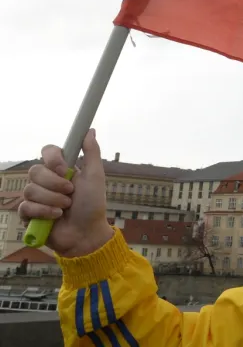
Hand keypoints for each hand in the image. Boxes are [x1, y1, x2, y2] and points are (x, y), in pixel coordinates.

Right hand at [18, 129, 112, 256]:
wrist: (86, 233)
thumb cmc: (93, 205)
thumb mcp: (95, 176)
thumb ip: (91, 152)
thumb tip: (90, 130)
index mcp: (62, 169)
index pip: (47, 151)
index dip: (52, 158)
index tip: (64, 168)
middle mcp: (47, 180)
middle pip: (35, 170)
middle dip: (54, 183)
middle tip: (71, 192)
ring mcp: (36, 197)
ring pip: (30, 189)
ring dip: (52, 199)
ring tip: (66, 207)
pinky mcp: (29, 213)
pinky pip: (26, 206)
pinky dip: (44, 211)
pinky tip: (56, 216)